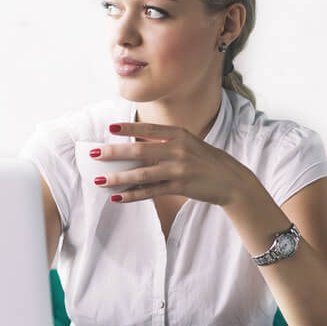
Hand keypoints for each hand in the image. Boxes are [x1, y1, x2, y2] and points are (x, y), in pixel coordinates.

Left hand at [91, 122, 248, 206]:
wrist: (231, 181)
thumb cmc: (207, 161)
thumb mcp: (190, 144)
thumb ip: (167, 143)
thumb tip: (136, 146)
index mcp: (180, 135)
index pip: (150, 129)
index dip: (129, 128)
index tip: (110, 128)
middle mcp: (178, 150)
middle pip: (140, 151)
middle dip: (114, 153)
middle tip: (95, 154)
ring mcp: (179, 169)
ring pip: (142, 173)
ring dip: (119, 177)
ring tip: (100, 181)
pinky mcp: (180, 187)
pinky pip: (151, 192)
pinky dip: (133, 194)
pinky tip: (118, 197)